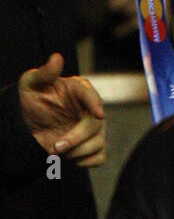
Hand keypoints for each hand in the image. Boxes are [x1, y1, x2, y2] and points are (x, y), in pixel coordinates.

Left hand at [18, 53, 105, 167]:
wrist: (30, 124)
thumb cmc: (32, 99)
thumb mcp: (31, 84)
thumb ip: (44, 72)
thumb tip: (57, 57)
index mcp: (80, 90)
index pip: (91, 95)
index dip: (95, 104)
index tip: (98, 114)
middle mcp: (92, 109)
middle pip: (95, 126)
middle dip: (75, 139)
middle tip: (54, 148)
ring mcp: (96, 129)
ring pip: (97, 144)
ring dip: (75, 152)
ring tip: (55, 151)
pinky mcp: (95, 146)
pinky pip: (98, 158)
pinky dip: (82, 162)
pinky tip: (67, 156)